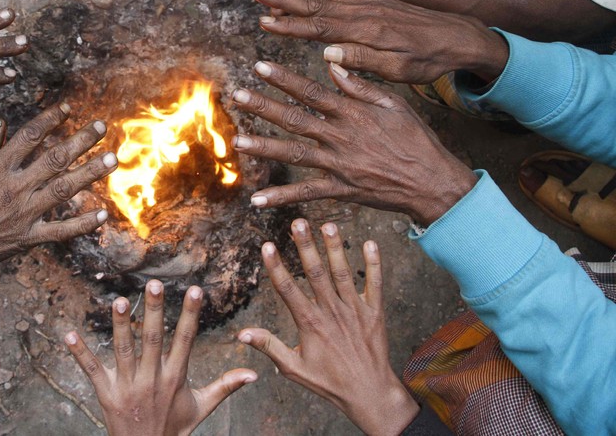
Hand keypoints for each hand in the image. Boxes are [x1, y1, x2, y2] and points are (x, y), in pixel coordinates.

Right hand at [0, 103, 117, 301]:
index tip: (68, 108)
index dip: (51, 118)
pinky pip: (60, 230)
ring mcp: (24, 213)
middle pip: (55, 158)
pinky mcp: (28, 237)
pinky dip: (82, 224)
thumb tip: (0, 122)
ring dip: (90, 173)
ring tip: (113, 159)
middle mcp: (14, 187)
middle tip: (102, 125)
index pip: (30, 136)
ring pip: (64, 189)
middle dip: (81, 140)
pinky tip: (102, 214)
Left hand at [66, 280, 256, 435]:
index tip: (196, 290)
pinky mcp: (107, 395)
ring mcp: (128, 387)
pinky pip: (92, 371)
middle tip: (154, 285)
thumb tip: (254, 373)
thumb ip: (226, 386)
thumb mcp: (202, 407)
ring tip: (117, 300)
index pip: (186, 340)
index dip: (191, 315)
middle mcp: (152, 379)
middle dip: (154, 312)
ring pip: (123, 350)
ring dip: (119, 326)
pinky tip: (69, 334)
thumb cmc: (175, 428)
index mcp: (175, 378)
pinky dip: (80, 354)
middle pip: (152, 340)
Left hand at [231, 60, 476, 225]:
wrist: (433, 182)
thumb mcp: (394, 104)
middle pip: (294, 118)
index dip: (283, 78)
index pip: (310, 91)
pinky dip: (281, 197)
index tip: (259, 66)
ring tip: (237, 141)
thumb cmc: (416, 140)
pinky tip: (257, 200)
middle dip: (263, 106)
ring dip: (264, 147)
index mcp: (351, 113)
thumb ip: (360, 86)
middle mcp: (340, 137)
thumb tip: (332, 65)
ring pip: (294, 153)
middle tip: (237, 95)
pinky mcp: (341, 190)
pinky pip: (306, 193)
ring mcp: (339, 164)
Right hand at [239, 221, 419, 434]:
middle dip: (305, 245)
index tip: (266, 245)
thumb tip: (242, 334)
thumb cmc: (329, 383)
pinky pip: (375, 284)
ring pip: (343, 273)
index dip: (276, 266)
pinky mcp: (375, 312)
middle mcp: (331, 312)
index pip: (288, 289)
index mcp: (310, 323)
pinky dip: (374, 264)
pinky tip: (370, 243)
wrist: (369, 394)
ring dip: (335, 247)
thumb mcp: (294, 368)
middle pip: (315, 272)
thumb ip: (269, 346)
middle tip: (297, 222)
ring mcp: (355, 310)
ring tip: (327, 224)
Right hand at [254, 0, 509, 83]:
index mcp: (365, 32)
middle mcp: (362, 10)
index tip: (264, 21)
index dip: (289, 25)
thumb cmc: (429, 59)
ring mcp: (366, 0)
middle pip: (314, 3)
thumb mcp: (399, 70)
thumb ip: (363, 62)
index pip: (319, 28)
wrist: (460, 36)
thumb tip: (328, 55)